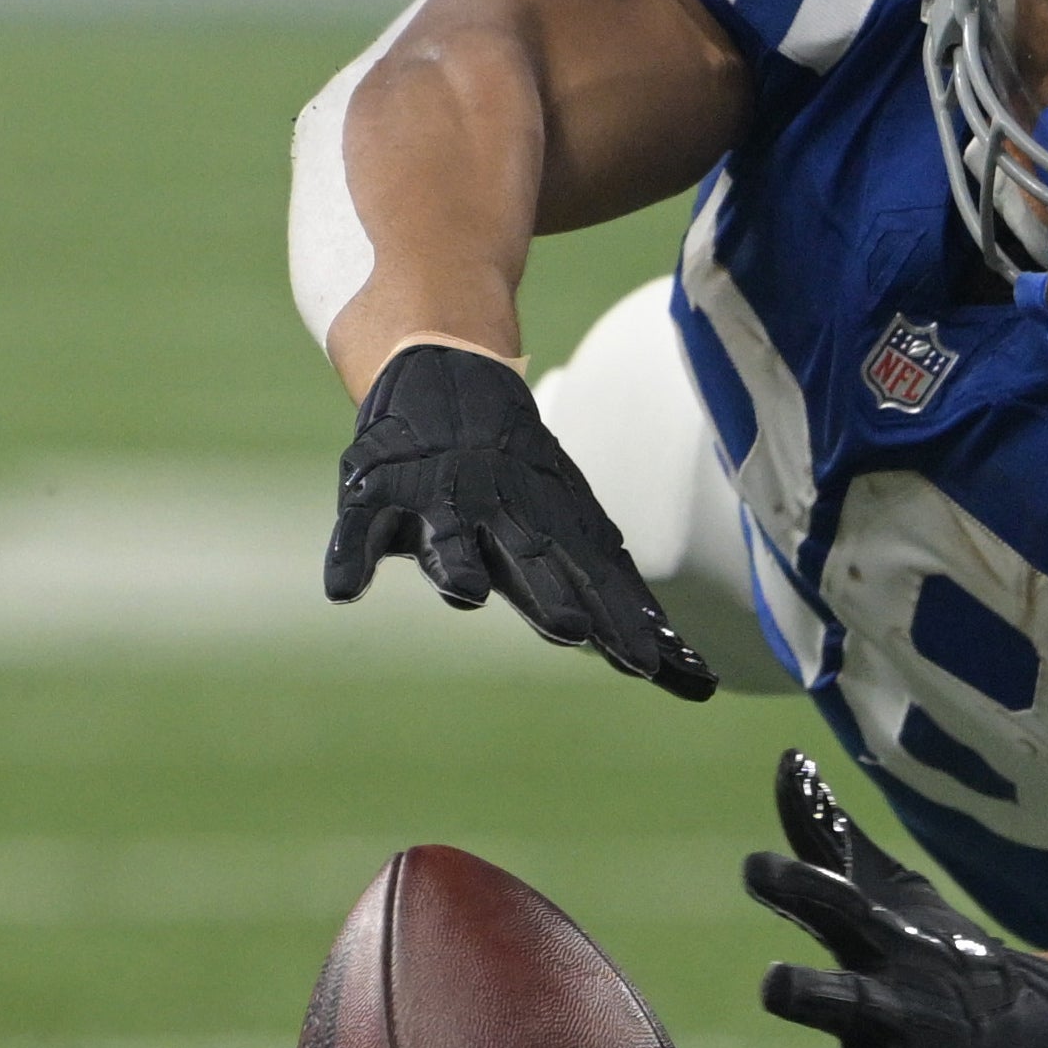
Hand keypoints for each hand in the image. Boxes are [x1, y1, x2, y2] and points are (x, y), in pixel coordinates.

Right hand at [326, 343, 717, 700]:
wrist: (446, 370)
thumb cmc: (517, 479)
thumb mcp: (573, 527)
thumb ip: (619, 600)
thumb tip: (701, 676)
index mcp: (550, 530)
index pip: (594, 584)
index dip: (619, 625)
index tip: (653, 670)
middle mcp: (500, 514)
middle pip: (530, 560)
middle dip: (551, 595)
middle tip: (575, 632)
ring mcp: (439, 500)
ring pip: (451, 538)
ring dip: (459, 565)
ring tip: (467, 595)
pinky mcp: (380, 491)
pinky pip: (362, 529)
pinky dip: (353, 557)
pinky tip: (346, 590)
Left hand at [750, 751, 1047, 1047]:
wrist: (1034, 1041)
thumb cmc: (941, 956)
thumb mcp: (893, 897)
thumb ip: (828, 840)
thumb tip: (787, 763)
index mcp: (889, 948)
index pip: (840, 908)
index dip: (797, 887)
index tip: (754, 869)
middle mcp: (894, 1012)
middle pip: (843, 1001)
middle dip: (808, 993)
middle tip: (777, 983)